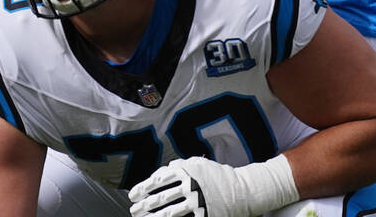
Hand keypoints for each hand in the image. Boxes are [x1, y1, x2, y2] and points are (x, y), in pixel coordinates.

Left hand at [129, 157, 245, 216]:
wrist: (242, 191)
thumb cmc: (220, 176)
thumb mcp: (201, 164)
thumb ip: (181, 165)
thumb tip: (163, 170)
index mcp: (187, 171)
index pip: (158, 180)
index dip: (143, 188)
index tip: (133, 195)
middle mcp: (190, 186)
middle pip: (161, 198)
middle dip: (144, 206)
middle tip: (134, 210)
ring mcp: (197, 202)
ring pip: (169, 213)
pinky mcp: (203, 215)